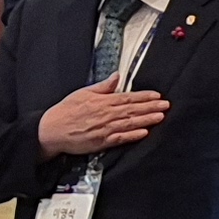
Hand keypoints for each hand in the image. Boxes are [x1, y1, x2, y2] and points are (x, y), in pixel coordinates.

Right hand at [39, 79, 169, 156]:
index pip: (128, 97)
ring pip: (130, 123)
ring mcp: (105, 129)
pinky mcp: (102, 142)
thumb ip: (103, 86)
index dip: (144, 96)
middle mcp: (106, 114)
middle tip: (165, 106)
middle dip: (151, 107)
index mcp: (103, 101)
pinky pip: (121, 138)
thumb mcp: (84, 92)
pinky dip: (133, 136)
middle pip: (133, 110)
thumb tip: (116, 77)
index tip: (157, 96)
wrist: (52, 130)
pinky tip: (144, 133)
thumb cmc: (66, 111)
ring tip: (160, 117)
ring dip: (146, 120)